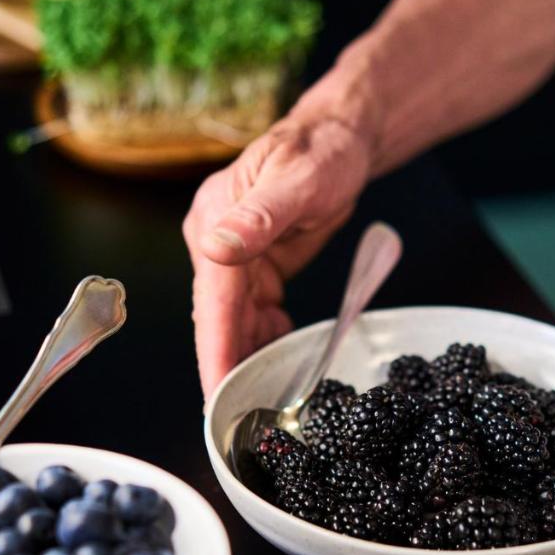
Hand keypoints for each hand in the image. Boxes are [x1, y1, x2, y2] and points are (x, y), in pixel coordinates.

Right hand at [184, 113, 372, 396]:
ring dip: (247, 358)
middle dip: (226, 366)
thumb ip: (259, 216)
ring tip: (260, 402)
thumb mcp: (298, 179)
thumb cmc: (320, 148)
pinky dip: (266, 338)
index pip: (213, 301)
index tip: (216, 395)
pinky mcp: (257, 263)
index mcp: (214, 222)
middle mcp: (218, 241)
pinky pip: (256, 311)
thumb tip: (218, 246)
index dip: (215, 350)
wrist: (341, 136)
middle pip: (220, 318)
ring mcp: (236, 255)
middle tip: (235, 419)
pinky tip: (279, 361)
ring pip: (238, 320)